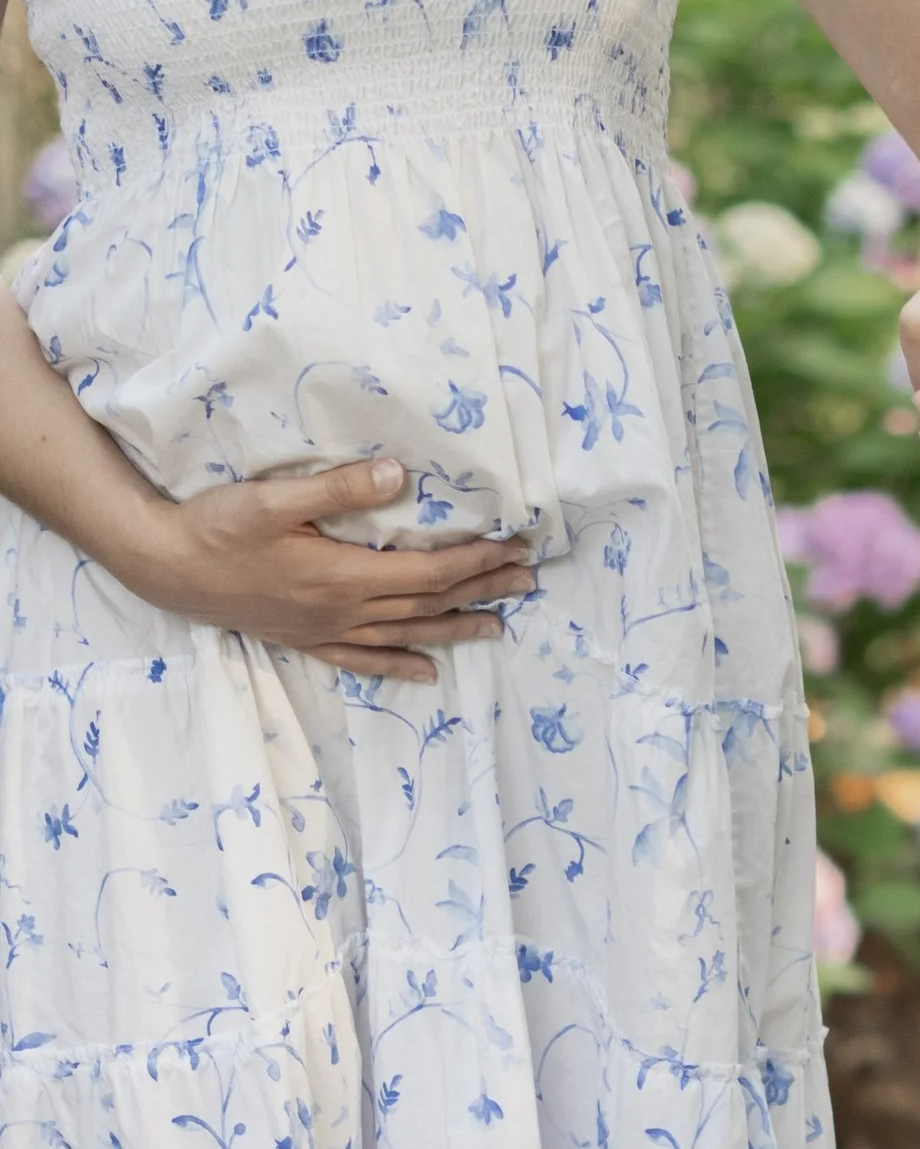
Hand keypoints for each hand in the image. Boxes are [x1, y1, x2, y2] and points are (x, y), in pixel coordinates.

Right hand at [121, 459, 535, 681]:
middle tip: (526, 580)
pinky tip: (427, 674)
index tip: (514, 546)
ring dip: (455, 629)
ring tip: (499, 625)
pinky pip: (363, 660)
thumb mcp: (273, 498)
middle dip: (481, 590)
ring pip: (406, 634)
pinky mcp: (305, 639)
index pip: (429, 570)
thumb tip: (399, 475)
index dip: (476, 560)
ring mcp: (325, 631)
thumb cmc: (215, 527)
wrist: (164, 568)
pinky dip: (399, 665)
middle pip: (428, 603)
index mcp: (344, 576)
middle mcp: (343, 611)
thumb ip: (338, 489)